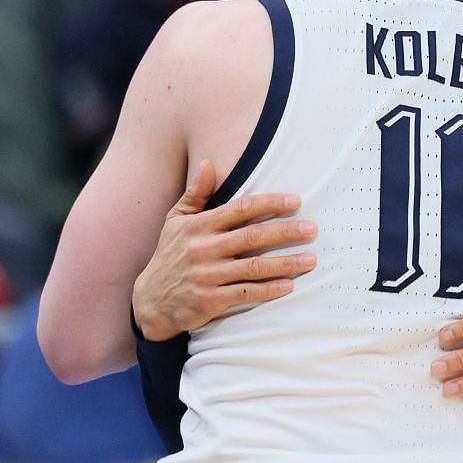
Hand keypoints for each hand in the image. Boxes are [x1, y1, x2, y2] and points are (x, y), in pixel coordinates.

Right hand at [129, 159, 317, 341]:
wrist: (150, 300)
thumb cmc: (170, 255)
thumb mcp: (175, 221)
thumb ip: (196, 193)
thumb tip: (208, 162)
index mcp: (199, 226)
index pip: (240, 209)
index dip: (269, 203)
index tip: (295, 201)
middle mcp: (204, 248)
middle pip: (252, 237)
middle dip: (285, 232)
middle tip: (312, 229)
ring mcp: (207, 275)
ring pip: (253, 267)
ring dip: (285, 264)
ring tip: (311, 260)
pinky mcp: (210, 300)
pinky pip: (245, 293)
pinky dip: (268, 290)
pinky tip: (288, 286)